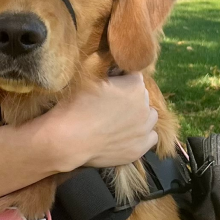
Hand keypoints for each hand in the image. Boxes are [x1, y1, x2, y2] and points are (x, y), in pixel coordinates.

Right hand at [41, 73, 158, 170]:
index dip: (122, 81)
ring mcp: (144, 129)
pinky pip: (151, 137)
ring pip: (150, 117)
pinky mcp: (140, 148)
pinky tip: (127, 136)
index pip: (134, 77)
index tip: (110, 88)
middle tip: (112, 106)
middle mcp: (145, 107)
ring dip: (140, 116)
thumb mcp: (91, 78)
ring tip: (122, 121)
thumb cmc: (76, 106)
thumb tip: (116, 71)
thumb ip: (110, 73)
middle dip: (131, 98)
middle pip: (143, 97)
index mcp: (135, 85)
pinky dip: (142, 135)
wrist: (69, 139)